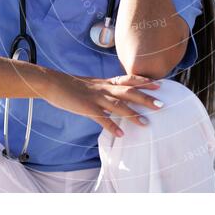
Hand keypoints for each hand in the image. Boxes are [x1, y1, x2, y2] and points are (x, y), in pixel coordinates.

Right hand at [43, 71, 164, 136]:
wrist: (53, 83)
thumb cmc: (73, 86)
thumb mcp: (93, 85)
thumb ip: (106, 90)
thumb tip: (117, 99)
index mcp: (106, 82)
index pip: (129, 80)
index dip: (144, 82)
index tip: (159, 85)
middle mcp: (104, 88)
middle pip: (129, 92)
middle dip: (146, 98)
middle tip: (161, 105)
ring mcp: (95, 98)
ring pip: (118, 105)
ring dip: (133, 114)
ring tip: (146, 124)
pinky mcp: (86, 107)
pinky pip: (101, 118)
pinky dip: (111, 126)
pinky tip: (121, 134)